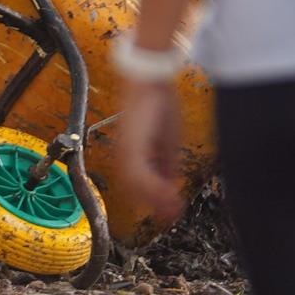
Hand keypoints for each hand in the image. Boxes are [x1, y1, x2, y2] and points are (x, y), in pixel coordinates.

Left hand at [111, 78, 184, 224]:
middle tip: (172, 214)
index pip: (137, 185)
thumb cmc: (158, 104)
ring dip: (153, 199)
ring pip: (133, 186)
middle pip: (133, 190)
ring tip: (170, 208)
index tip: (170, 211)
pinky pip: (136, 175)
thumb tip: (171, 188)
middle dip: (154, 204)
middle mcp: (123, 154)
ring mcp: (124, 151)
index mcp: (131, 153)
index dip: (154, 200)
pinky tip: (165, 194)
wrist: (150, 81)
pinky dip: (151, 188)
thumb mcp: (169, 141)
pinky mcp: (128, 146)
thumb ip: (167, 165)